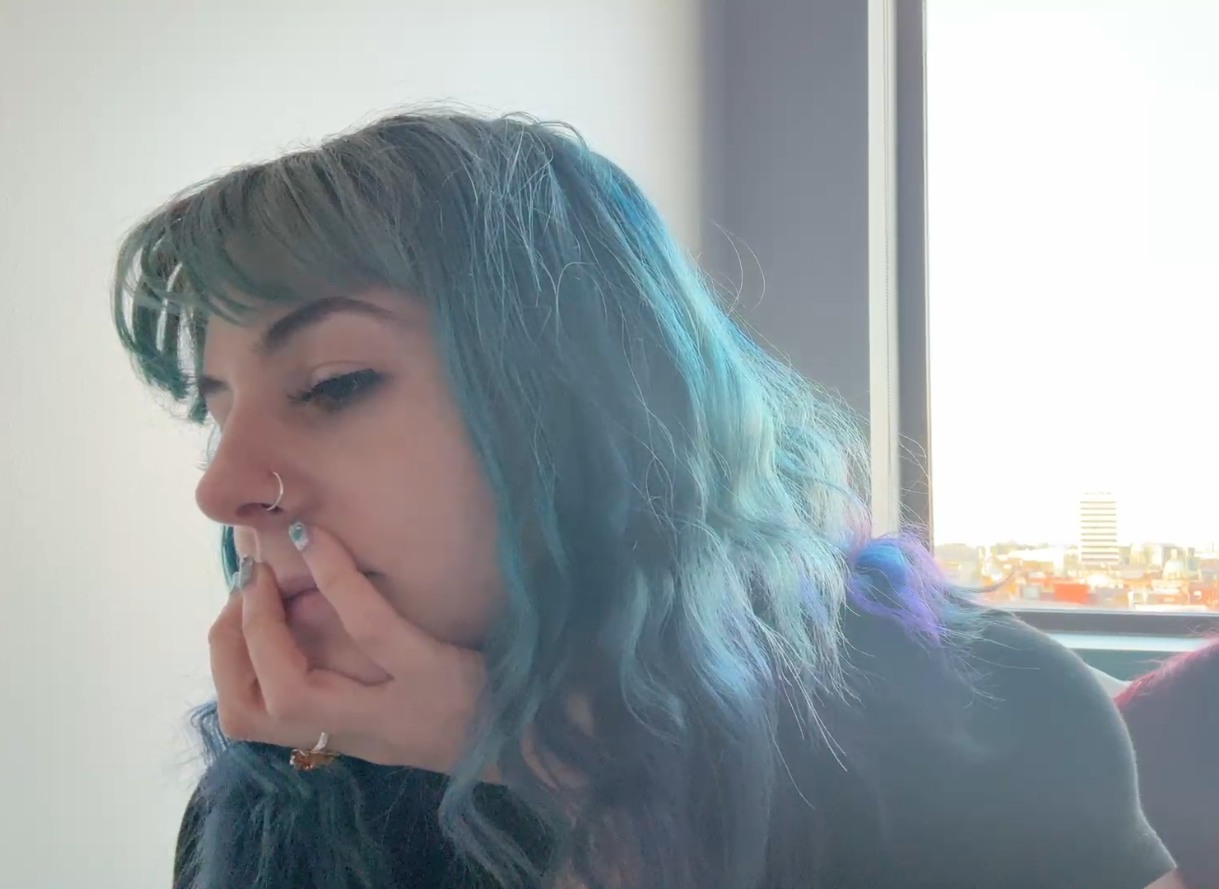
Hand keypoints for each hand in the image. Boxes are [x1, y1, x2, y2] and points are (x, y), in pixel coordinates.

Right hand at [207, 523, 485, 772]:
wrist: (534, 735)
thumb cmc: (462, 704)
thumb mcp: (393, 704)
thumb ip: (346, 675)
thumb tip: (298, 606)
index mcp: (341, 735)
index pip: (246, 720)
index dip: (225, 663)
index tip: (232, 612)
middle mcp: (356, 732)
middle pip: (250, 715)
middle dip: (228, 646)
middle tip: (242, 589)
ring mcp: (390, 708)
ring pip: (291, 688)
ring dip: (262, 626)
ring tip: (263, 572)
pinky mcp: (429, 674)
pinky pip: (370, 628)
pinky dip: (337, 581)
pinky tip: (321, 539)